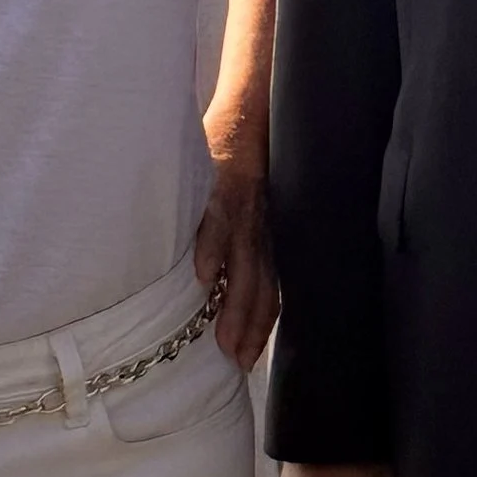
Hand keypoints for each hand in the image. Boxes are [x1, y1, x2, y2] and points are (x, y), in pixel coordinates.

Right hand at [193, 154, 276, 372]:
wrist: (248, 114)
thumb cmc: (245, 163)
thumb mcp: (257, 206)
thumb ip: (248, 241)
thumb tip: (224, 280)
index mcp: (267, 236)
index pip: (271, 289)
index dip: (260, 325)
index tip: (247, 359)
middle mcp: (259, 230)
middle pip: (259, 286)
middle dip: (248, 327)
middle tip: (236, 361)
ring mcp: (241, 212)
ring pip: (242, 265)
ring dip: (234, 304)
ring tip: (223, 339)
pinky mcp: (220, 189)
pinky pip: (216, 224)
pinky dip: (212, 251)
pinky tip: (205, 277)